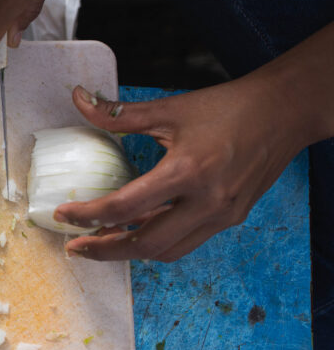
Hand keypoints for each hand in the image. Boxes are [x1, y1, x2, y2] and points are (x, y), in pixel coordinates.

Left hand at [55, 80, 306, 261]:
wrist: (285, 111)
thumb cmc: (229, 107)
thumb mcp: (169, 108)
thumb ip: (119, 113)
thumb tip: (79, 99)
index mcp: (187, 171)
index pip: (125, 206)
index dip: (88, 215)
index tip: (64, 215)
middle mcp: (207, 201)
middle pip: (145, 244)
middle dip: (105, 249)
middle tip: (75, 245)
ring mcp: (222, 215)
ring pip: (167, 250)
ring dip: (131, 250)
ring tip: (101, 240)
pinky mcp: (232, 218)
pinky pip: (186, 241)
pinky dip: (157, 239)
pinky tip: (136, 227)